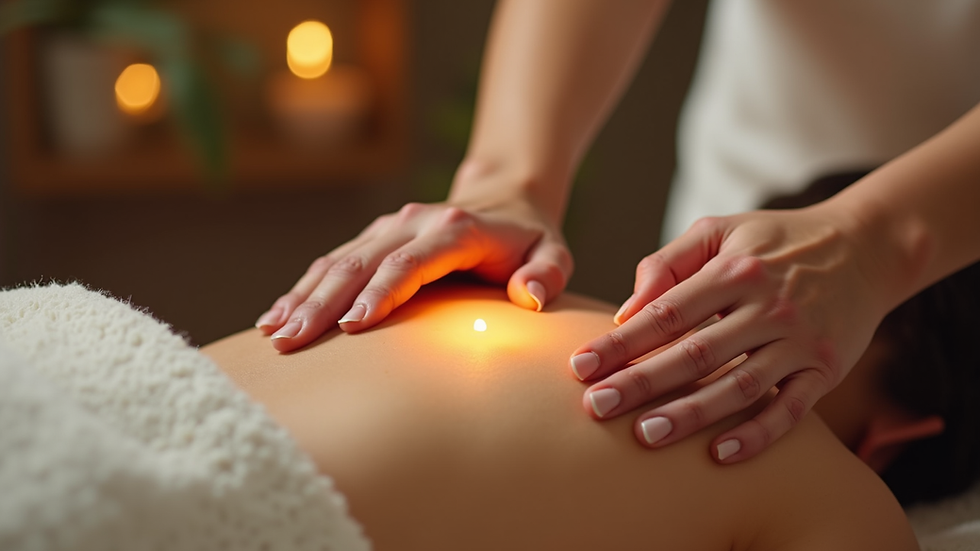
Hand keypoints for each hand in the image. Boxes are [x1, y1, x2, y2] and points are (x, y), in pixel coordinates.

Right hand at [255, 194, 572, 351]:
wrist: (506, 198)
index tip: (352, 327)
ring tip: (275, 334)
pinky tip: (276, 317)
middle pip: (361, 262)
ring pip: (338, 261)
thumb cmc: (530, 239)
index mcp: (455, 230)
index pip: (410, 262)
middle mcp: (414, 222)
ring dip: (304, 297)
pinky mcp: (375, 237)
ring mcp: (389, 227)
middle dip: (324, 302)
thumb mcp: (554, 253)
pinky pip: (333, 262)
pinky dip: (303, 289)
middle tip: (292, 341)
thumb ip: (547, 274)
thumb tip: (527, 295)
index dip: (381, 292)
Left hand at [571, 205, 887, 462]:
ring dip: (691, 413)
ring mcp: (800, 340)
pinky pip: (791, 408)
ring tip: (645, 435)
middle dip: (641, 382)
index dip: (621, 342)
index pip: (666, 312)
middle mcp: (768, 306)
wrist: (865, 246)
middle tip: (596, 407)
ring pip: (739, 385)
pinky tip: (720, 453)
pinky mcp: (826, 368)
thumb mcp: (720, 229)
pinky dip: (758, 433)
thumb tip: (625, 310)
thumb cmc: (774, 241)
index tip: (581, 365)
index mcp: (734, 270)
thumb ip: (668, 262)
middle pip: (694, 352)